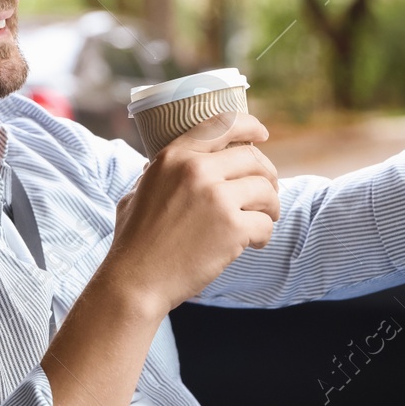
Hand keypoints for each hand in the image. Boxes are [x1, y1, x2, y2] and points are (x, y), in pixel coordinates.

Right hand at [99, 111, 280, 317]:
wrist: (136, 280)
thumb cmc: (133, 242)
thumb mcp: (136, 194)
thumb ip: (155, 175)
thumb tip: (159, 164)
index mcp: (174, 157)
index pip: (221, 125)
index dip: (249, 126)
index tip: (262, 134)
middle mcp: (196, 170)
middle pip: (253, 159)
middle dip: (267, 175)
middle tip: (267, 193)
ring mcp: (217, 198)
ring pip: (266, 190)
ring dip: (271, 206)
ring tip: (264, 219)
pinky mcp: (232, 228)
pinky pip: (266, 224)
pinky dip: (264, 235)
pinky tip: (254, 244)